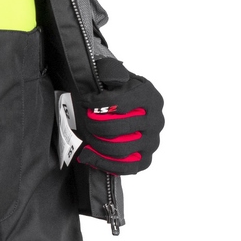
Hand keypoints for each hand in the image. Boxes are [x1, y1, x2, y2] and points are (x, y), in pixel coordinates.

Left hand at [74, 59, 163, 174]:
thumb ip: (112, 72)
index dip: (97, 103)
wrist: (131, 112)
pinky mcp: (146, 160)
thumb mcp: (116, 76)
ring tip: (86, 138)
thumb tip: (114, 80)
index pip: (120, 103)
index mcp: (150, 97)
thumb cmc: (121, 93)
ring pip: (120, 150)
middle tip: (85, 121)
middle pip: (118, 129)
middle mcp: (156, 121)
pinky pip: (125, 168)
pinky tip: (90, 157)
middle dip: (95, 125)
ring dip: (97, 145)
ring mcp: (152, 143)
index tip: (84, 102)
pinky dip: (104, 164)